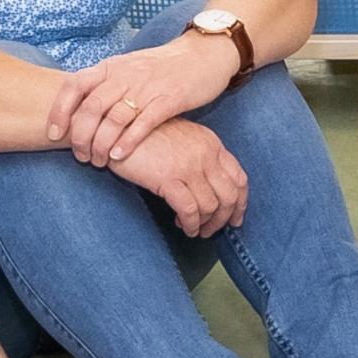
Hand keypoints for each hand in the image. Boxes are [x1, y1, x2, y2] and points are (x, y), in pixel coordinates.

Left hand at [48, 35, 236, 166]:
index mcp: (111, 66)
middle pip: (92, 107)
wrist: (203, 55)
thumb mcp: (127, 68)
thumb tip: (79, 108)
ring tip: (99, 161)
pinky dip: (128, 141)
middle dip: (81, 136)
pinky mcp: (169, 99)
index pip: (74, 85)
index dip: (60, 110)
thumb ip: (105, 85)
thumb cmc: (162, 68)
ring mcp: (147, 87)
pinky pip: (143, 123)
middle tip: (80, 156)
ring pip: (114, 118)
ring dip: (102, 144)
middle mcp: (125, 75)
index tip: (54, 133)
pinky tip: (119, 156)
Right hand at [108, 118, 248, 238]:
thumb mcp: (181, 139)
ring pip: (211, 206)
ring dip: (204, 224)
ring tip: (193, 230)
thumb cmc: (145, 135)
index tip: (235, 219)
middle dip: (223, 219)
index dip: (240, 203)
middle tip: (212, 231)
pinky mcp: (168, 177)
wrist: (116, 126)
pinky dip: (190, 224)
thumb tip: (210, 189)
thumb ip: (200, 157)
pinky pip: (190, 210)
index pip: (239, 178)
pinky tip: (183, 226)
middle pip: (229, 196)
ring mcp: (188, 165)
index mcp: (211, 143)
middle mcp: (205, 153)